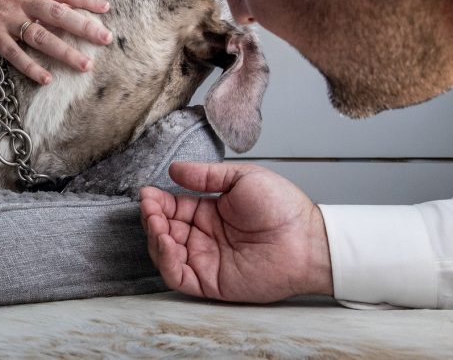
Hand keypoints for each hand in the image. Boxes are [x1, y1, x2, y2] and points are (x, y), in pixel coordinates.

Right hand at [0, 0, 110, 83]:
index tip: (105, 8)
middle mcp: (17, 0)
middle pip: (58, 13)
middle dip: (85, 26)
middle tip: (106, 38)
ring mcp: (4, 19)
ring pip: (42, 36)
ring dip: (65, 51)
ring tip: (85, 65)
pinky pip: (15, 54)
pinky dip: (32, 67)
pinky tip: (46, 79)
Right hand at [139, 162, 332, 302]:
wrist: (306, 238)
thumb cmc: (282, 206)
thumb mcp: (241, 178)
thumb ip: (205, 176)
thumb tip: (174, 170)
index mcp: (209, 213)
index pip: (172, 208)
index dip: (156, 202)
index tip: (147, 193)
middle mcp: (203, 237)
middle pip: (164, 230)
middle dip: (152, 218)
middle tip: (150, 207)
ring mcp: (206, 260)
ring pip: (165, 254)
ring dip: (155, 238)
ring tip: (158, 224)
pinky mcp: (211, 282)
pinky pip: (179, 277)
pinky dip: (166, 262)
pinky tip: (167, 243)